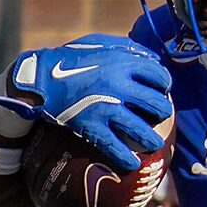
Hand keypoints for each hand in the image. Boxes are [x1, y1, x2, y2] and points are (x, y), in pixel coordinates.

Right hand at [0, 35, 173, 172]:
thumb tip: (153, 58)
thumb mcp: (100, 43)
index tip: (159, 90)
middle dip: (162, 112)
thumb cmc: (71, 59)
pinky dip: (127, 158)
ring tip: (153, 143)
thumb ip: (127, 48)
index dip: (164, 84)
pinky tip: (133, 162)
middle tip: (157, 115)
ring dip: (152, 140)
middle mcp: (119, 87)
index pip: (160, 76)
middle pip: (157, 105)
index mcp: (124, 63)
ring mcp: (107, 109)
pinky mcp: (92, 128)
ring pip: (142, 131)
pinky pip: (115, 148)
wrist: (42, 79)